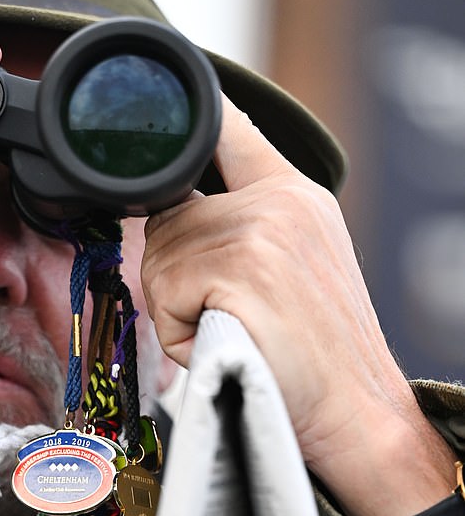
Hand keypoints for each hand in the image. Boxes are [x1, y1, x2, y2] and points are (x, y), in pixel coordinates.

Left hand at [140, 95, 457, 515]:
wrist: (355, 410)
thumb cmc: (314, 353)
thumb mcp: (291, 267)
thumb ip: (241, 228)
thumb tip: (173, 217)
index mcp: (294, 193)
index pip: (229, 129)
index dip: (189, 119)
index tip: (161, 105)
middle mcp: (277, 200)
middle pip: (167, 217)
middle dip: (173, 274)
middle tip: (223, 315)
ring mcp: (258, 230)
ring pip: (159, 259)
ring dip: (176, 309)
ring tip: (230, 331)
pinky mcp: (241, 268)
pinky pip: (165, 295)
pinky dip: (179, 333)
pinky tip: (223, 343)